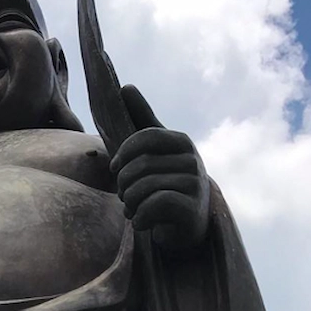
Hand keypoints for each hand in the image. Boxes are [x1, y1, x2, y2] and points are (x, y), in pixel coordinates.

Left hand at [109, 85, 209, 251]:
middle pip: (138, 167)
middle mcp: (192, 160)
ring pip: (142, 189)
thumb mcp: (153, 151)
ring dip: (129, 204)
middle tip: (124, 197)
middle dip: (122, 186)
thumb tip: (125, 86)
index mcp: (181, 141)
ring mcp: (194, 184)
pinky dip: (139, 218)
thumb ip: (141, 120)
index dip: (122, 154)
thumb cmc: (165, 183)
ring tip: (132, 209)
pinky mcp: (191, 209)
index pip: (144, 136)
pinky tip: (141, 222)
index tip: (115, 169)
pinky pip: (153, 207)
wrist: (188, 224)